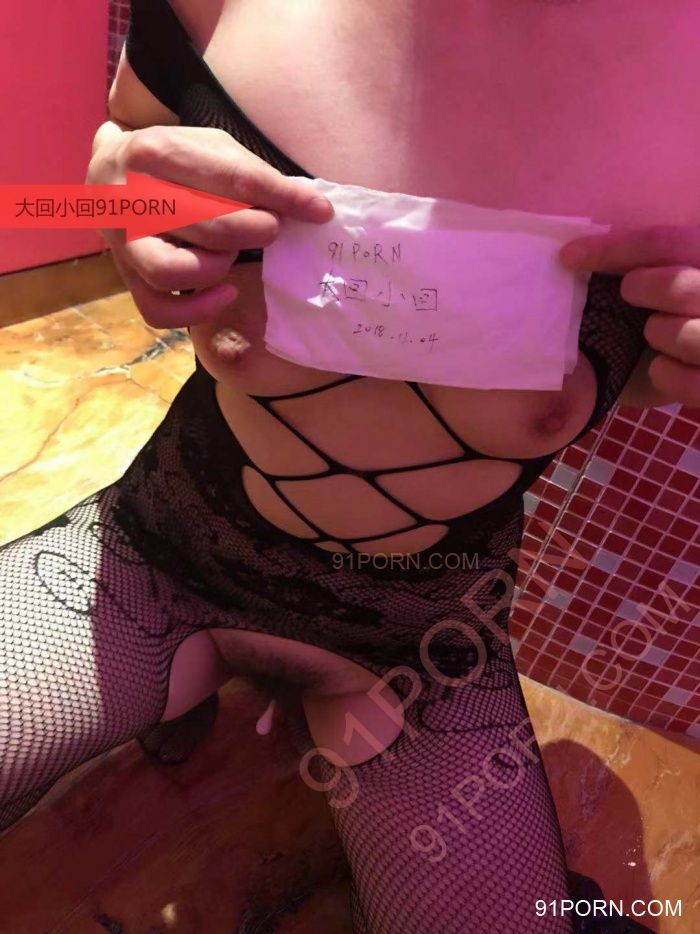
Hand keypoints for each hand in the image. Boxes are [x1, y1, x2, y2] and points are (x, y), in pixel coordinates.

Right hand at [86, 124, 332, 327]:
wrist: (109, 171)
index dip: (284, 198)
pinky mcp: (125, 275)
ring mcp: (123, 241)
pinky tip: (225, 292)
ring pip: (176, 272)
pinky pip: (159, 310)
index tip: (320, 212)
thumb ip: (257, 176)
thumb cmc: (175, 160)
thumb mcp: (211, 148)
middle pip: (210, 226)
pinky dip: (197, 310)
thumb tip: (315, 208)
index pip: (234, 179)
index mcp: (156, 151)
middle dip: (255, 231)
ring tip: (231, 253)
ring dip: (218, 267)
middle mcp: (132, 196)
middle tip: (270, 229)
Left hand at [560, 225, 699, 406]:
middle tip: (629, 293)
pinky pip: (692, 382)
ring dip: (659, 334)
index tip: (568, 256)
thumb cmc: (652, 312)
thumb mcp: (648, 275)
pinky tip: (658, 368)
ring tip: (653, 334)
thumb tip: (572, 253)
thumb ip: (631, 259)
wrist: (665, 369)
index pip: (665, 243)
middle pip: (680, 287)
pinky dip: (667, 376)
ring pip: (688, 334)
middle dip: (644, 289)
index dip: (614, 249)